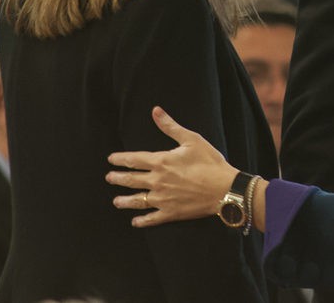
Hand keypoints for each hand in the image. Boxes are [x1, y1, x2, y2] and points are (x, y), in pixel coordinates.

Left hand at [106, 106, 237, 226]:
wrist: (224, 188)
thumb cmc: (210, 162)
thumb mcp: (192, 139)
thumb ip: (170, 126)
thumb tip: (156, 111)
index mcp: (161, 162)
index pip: (134, 159)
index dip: (120, 159)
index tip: (111, 159)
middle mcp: (157, 181)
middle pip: (131, 180)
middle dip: (118, 178)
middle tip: (109, 177)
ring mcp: (162, 199)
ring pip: (137, 201)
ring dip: (124, 201)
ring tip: (116, 201)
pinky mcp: (171, 212)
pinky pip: (151, 218)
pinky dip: (142, 221)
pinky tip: (135, 222)